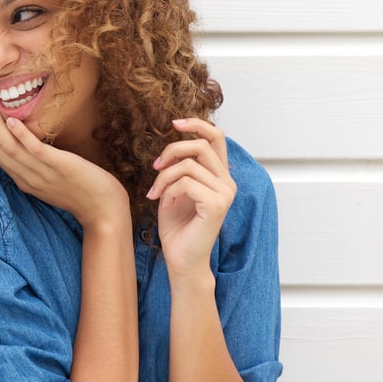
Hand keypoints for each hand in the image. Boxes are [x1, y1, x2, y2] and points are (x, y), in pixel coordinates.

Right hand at [0, 105, 130, 233]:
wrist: (104, 211)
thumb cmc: (83, 194)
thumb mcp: (53, 182)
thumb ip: (39, 168)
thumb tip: (33, 146)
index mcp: (25, 182)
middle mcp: (28, 179)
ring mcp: (42, 173)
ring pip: (10, 149)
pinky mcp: (58, 166)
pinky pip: (33, 149)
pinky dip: (20, 134)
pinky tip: (12, 120)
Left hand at [147, 118, 236, 278]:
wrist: (180, 257)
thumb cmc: (177, 225)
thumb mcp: (175, 188)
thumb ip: (181, 166)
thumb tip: (174, 144)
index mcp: (219, 175)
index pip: (216, 137)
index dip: (196, 124)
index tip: (174, 123)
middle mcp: (227, 182)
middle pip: (200, 145)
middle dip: (171, 150)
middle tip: (155, 167)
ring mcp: (225, 193)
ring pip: (187, 164)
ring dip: (164, 177)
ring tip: (156, 193)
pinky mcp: (216, 205)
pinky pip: (185, 183)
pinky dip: (168, 191)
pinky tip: (165, 205)